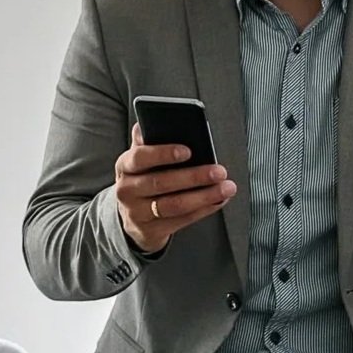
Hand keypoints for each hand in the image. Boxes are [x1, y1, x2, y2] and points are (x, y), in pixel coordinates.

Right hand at [115, 123, 236, 253]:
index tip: (189, 150)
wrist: (131, 216)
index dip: (163, 154)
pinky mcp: (150, 231)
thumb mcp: (141, 160)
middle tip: (220, 171)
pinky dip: (203, 210)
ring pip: (174, 205)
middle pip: (161, 183)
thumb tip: (151, 121)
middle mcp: (126, 190)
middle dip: (194, 177)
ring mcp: (137, 213)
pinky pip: (181, 221)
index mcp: (125, 166)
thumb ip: (147, 141)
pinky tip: (219, 201)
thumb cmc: (144, 178)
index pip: (140, 157)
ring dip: (204, 196)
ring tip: (227, 188)